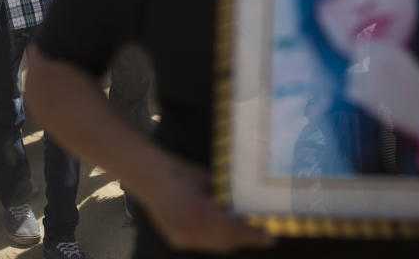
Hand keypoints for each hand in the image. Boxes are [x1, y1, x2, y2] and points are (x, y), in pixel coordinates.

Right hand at [134, 154, 274, 253]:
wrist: (147, 176)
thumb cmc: (178, 171)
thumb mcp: (208, 180)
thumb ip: (225, 195)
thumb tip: (245, 204)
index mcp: (200, 213)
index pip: (234, 230)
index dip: (254, 236)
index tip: (271, 237)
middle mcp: (191, 230)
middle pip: (227, 243)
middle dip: (245, 239)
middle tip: (261, 232)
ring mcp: (182, 238)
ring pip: (215, 246)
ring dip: (231, 240)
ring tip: (244, 230)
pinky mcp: (176, 240)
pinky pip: (203, 244)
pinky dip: (215, 239)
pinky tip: (220, 228)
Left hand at [343, 44, 418, 148]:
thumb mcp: (405, 64)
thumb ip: (385, 56)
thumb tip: (359, 51)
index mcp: (391, 50)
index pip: (361, 46)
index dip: (364, 57)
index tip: (370, 67)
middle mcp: (380, 60)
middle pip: (355, 61)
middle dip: (362, 70)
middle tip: (375, 83)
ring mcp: (373, 77)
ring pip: (352, 76)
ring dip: (360, 83)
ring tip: (379, 93)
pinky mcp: (368, 95)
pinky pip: (351, 91)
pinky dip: (359, 96)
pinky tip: (373, 101)